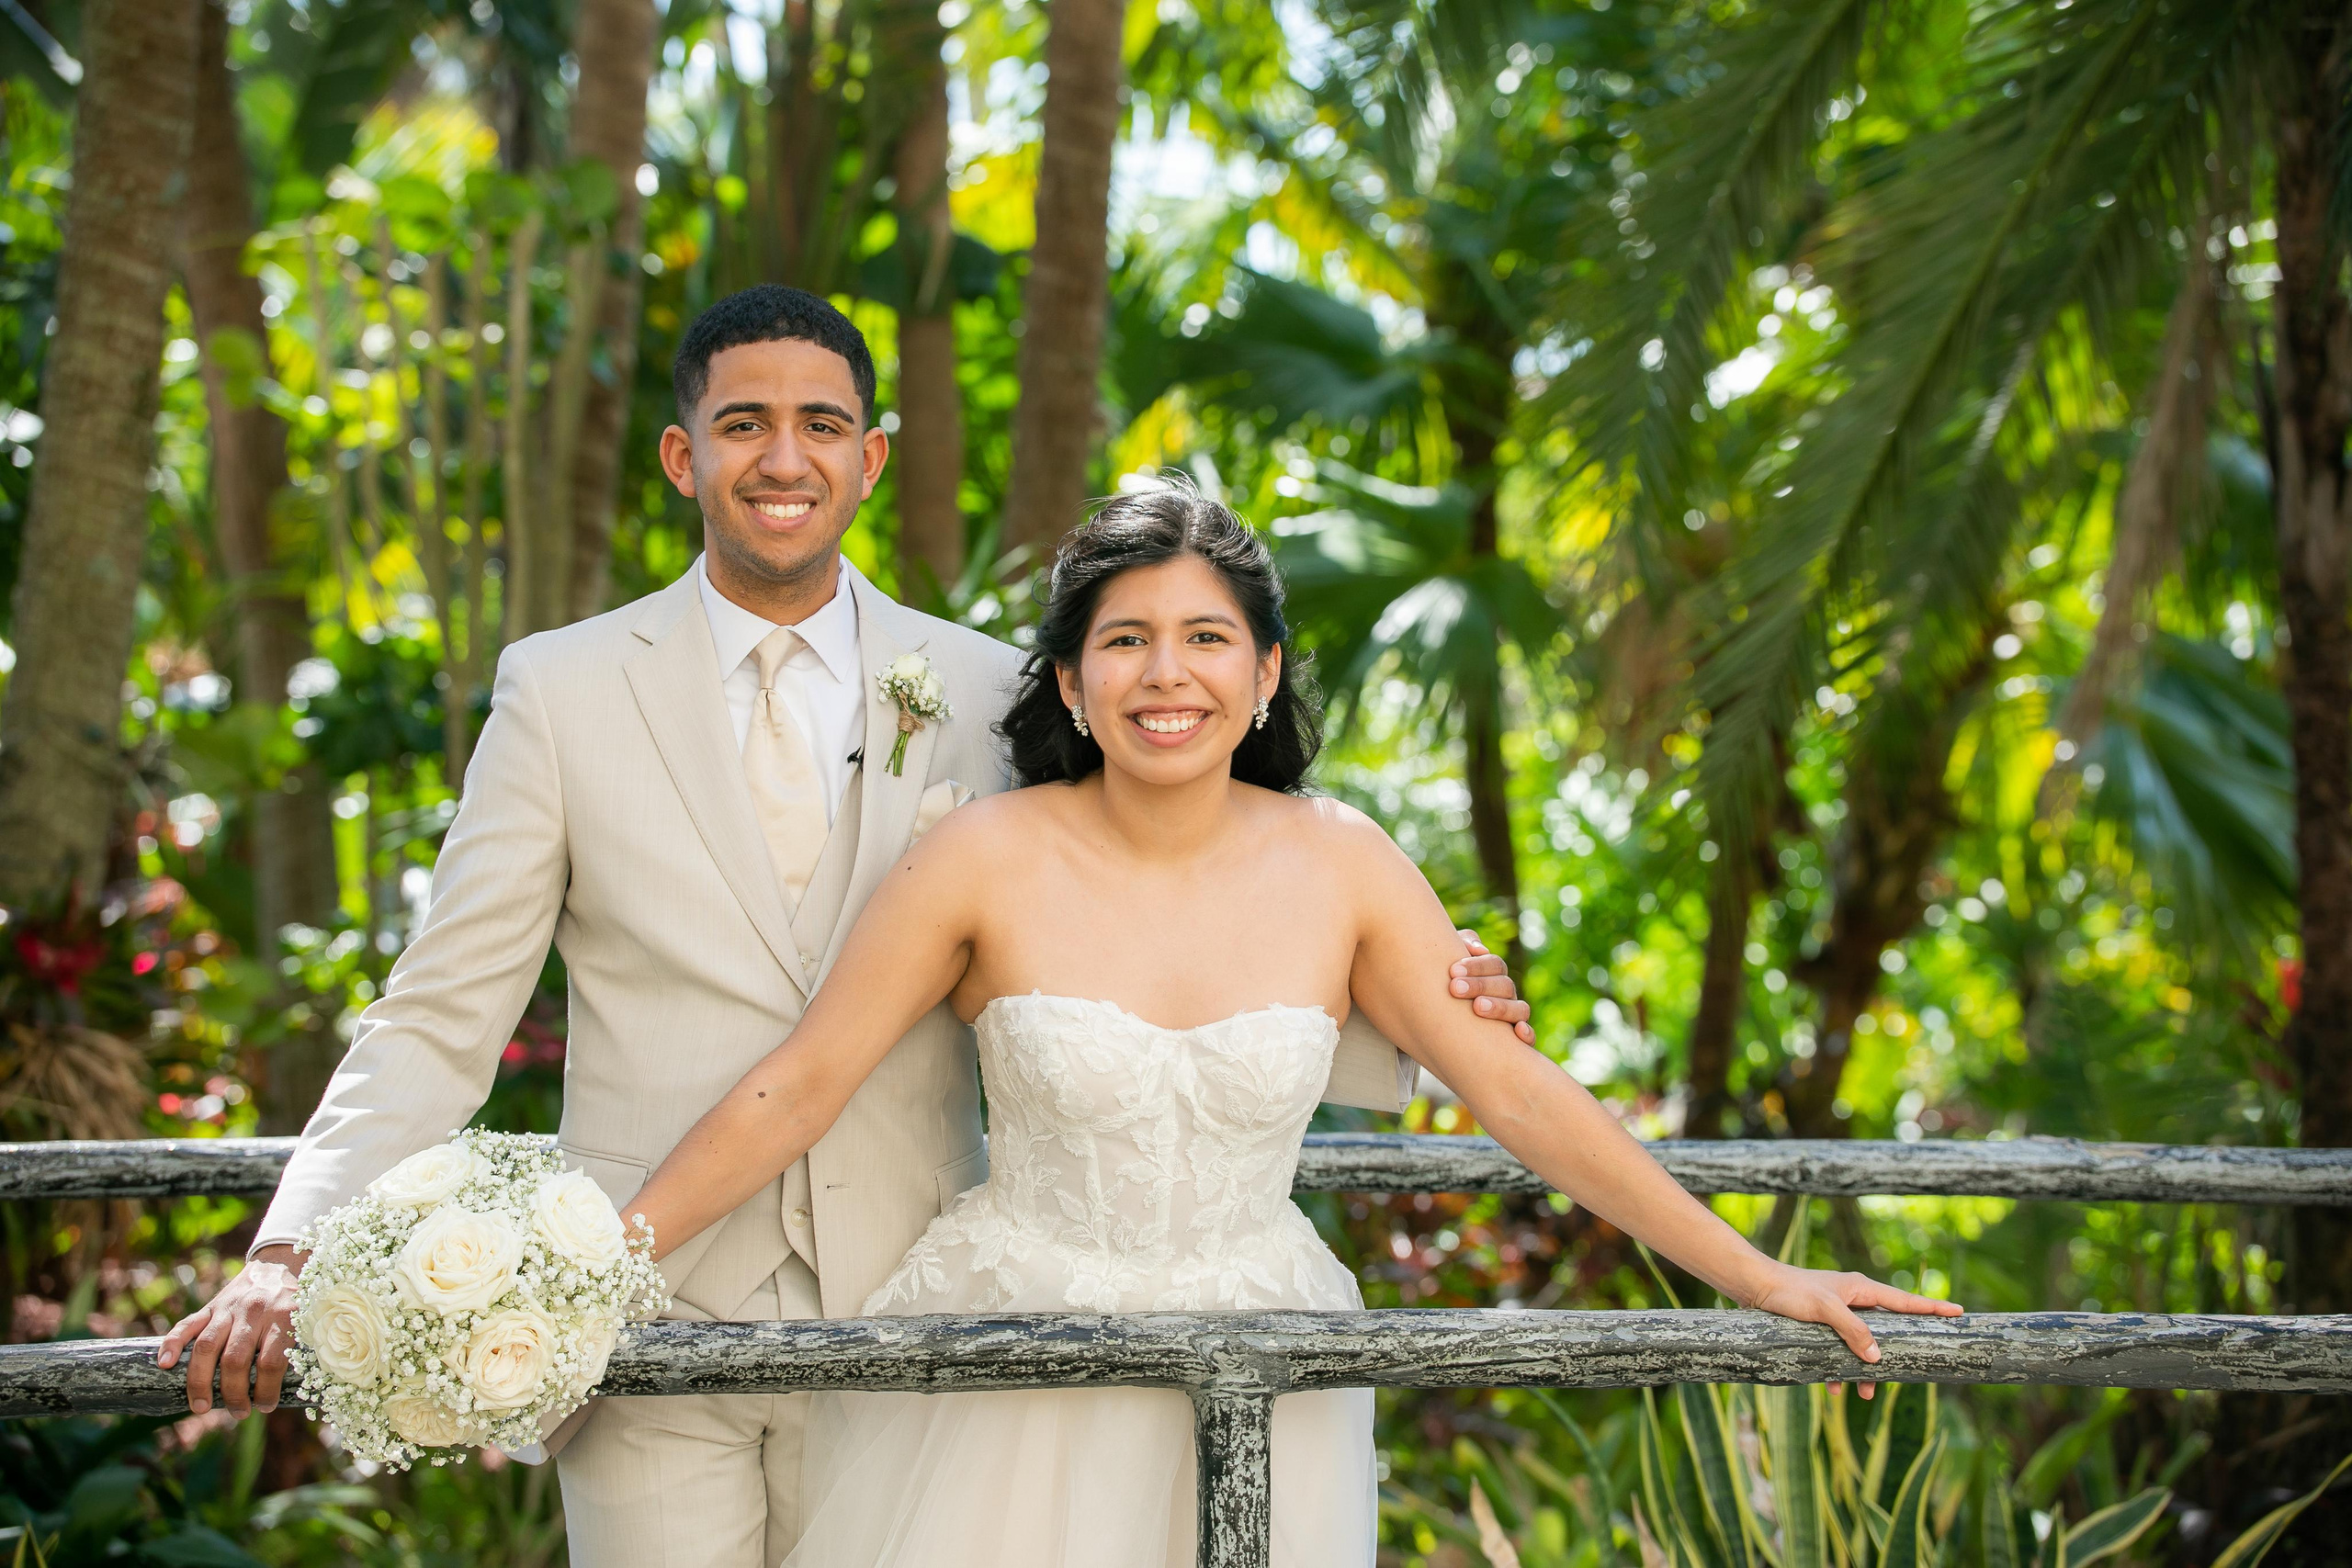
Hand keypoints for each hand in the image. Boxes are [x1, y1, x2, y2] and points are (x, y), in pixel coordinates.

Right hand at [156, 1246, 301, 1415]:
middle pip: (235, 1359)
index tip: (265, 1406)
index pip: (270, 1362)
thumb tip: (298, 1391)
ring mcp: (229, 1308)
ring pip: (207, 1346)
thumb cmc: (294, 1302)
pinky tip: (165, 1365)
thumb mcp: (305, 1320)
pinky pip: (187, 1324)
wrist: (278, 1264)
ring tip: (201, 1407)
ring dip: (200, 1381)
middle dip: (233, 1393)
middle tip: (238, 1413)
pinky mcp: (210, 1306)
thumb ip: (298, 1348)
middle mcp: (254, 1311)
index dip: (266, 1389)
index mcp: (283, 1316)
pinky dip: (172, 1344)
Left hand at [1450, 931, 1533, 1044]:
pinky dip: (1528, 1034)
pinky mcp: (1515, 1040)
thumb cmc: (1446, 985)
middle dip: (1480, 985)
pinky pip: (1530, 1037)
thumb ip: (1462, 944)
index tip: (1453, 970)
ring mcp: (1513, 1016)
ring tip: (1477, 1007)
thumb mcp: (1449, 963)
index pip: (1494, 965)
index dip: (1476, 966)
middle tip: (1455, 988)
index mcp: (1494, 974)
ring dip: (1500, 1007)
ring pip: (1519, 1009)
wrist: (1440, 1022)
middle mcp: (1506, 994)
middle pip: (1504, 985)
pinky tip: (1518, 1031)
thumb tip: (1480, 950)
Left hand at [1747, 1260, 1962, 1399]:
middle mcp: (1852, 1300)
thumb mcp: (1824, 1310)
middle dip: (1893, 1355)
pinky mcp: (1819, 1326)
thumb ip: (1853, 1331)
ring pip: (1862, 1346)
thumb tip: (1878, 1357)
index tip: (1959, 1312)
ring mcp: (1837, 1313)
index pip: (1904, 1301)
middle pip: (1886, 1330)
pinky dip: (1838, 1370)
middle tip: (1905, 1374)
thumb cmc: (1789, 1291)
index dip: (1932, 1308)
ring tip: (1864, 1394)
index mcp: (1861, 1289)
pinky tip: (1832, 1389)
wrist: (1753, 1287)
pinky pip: (1839, 1351)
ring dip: (1863, 1370)